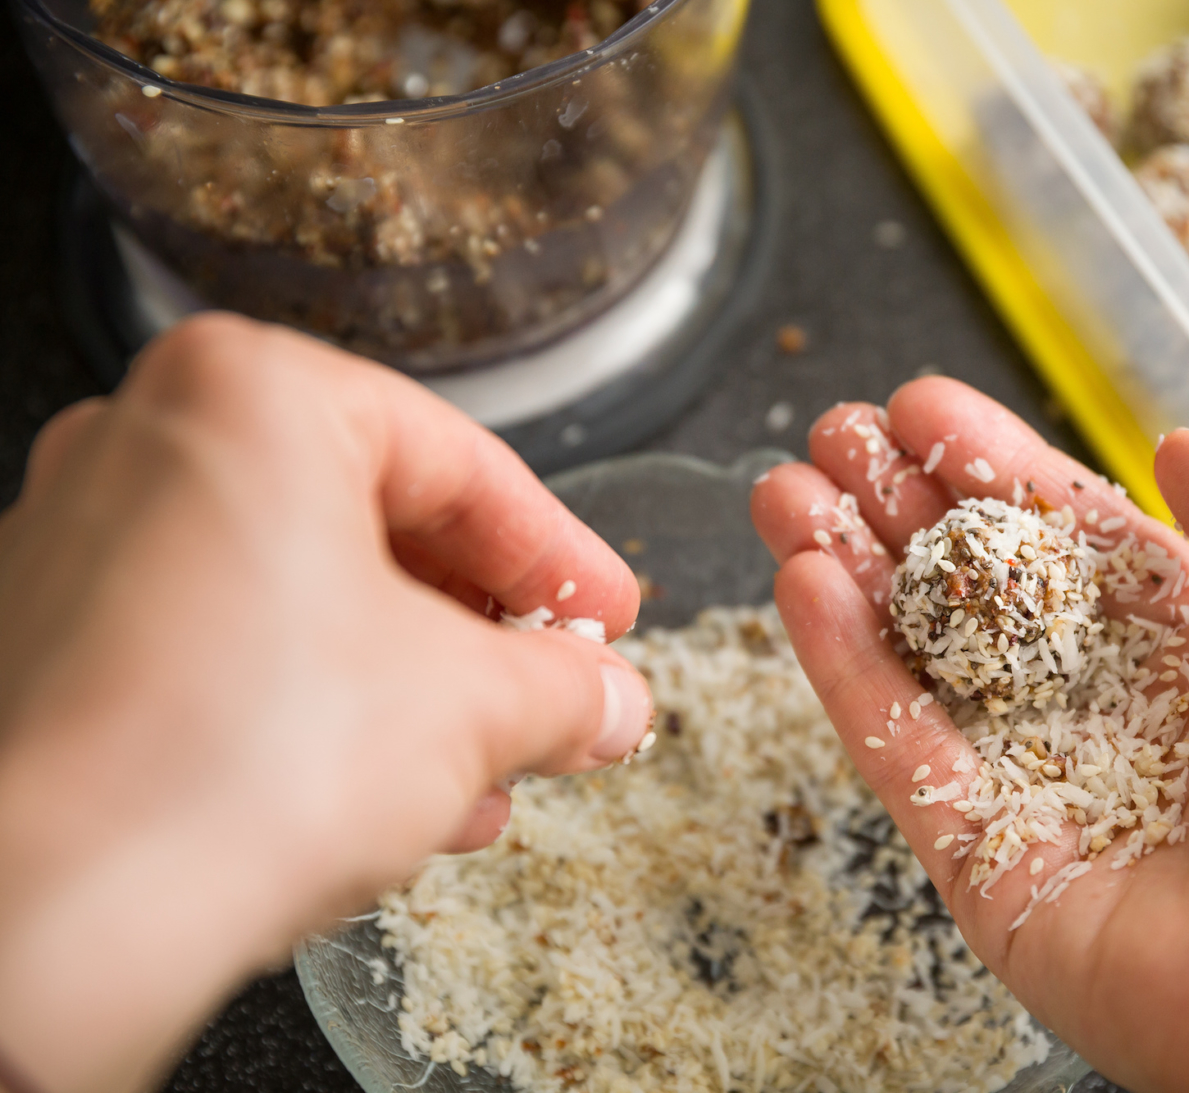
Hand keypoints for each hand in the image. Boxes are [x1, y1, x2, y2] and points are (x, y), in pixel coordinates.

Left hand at [0, 314, 650, 1092]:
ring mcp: (80, 545)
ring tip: (485, 769)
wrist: (51, 925)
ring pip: (299, 598)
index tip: (607, 615)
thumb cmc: (239, 762)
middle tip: (555, 691)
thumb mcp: (470, 707)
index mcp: (252, 396)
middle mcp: (147, 444)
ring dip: (410, 687)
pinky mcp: (49, 649)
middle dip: (481, 634)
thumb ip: (564, 689)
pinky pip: (222, 654)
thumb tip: (604, 698)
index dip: (560, 556)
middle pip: (375, 526)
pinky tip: (386, 797)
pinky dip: (316, 710)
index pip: (461, 463)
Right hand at [751, 377, 1188, 1092]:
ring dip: (846, 569)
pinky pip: (896, 747)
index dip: (991, 467)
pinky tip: (802, 580)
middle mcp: (1104, 708)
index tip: (923, 407)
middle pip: (975, 586)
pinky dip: (842, 668)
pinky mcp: (980, 857)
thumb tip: (1173, 450)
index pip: (1064, 535)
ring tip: (785, 487)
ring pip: (916, 656)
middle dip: (900, 504)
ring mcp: (1034, 784)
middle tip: (833, 433)